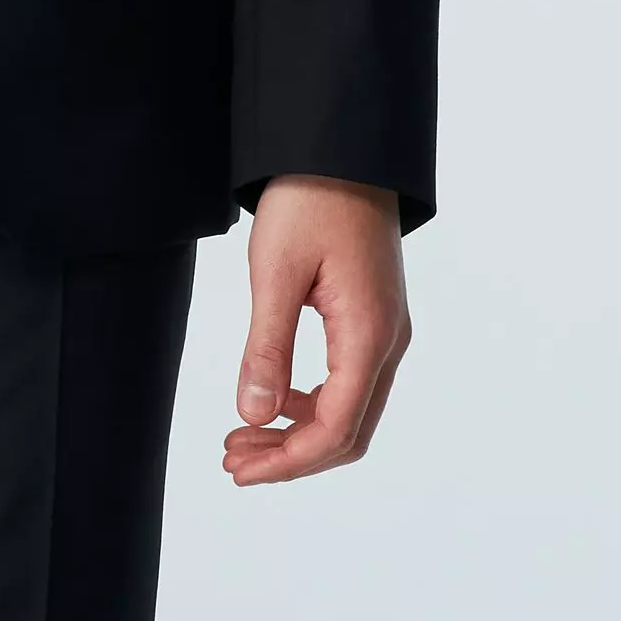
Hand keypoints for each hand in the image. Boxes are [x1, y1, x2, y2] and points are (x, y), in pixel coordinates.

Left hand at [224, 175, 409, 484]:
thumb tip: (256, 416)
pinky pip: (349, 383)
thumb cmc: (310, 201)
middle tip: (233, 462)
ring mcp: (386, 332)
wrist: (341, 150)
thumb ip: (267, 348)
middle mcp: (387, 342)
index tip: (239, 470)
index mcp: (368, 335)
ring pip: (351, 412)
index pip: (336, 429)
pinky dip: (311, 405)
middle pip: (349, 432)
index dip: (287, 462)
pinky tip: (273, 401)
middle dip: (291, 458)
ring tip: (242, 438)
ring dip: (299, 435)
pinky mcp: (374, 320)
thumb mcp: (275, 273)